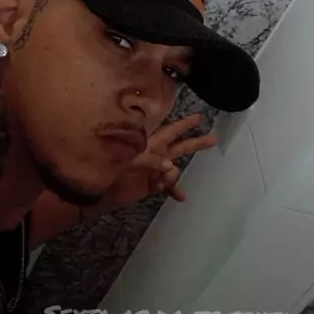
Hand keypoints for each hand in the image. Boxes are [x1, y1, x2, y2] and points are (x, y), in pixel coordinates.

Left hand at [100, 114, 216, 209]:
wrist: (101, 190)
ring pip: (174, 169)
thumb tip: (172, 166)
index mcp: (150, 143)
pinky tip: (181, 196)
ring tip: (163, 182)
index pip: (171, 130)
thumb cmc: (112, 167)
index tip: (200, 117)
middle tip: (213, 139)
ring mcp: (155, 169)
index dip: (185, 124)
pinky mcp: (153, 184)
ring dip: (173, 176)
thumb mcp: (130, 158)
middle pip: (181, 147)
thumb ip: (151, 160)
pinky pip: (168, 186)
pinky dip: (174, 190)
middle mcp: (156, 154)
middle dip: (196, 143)